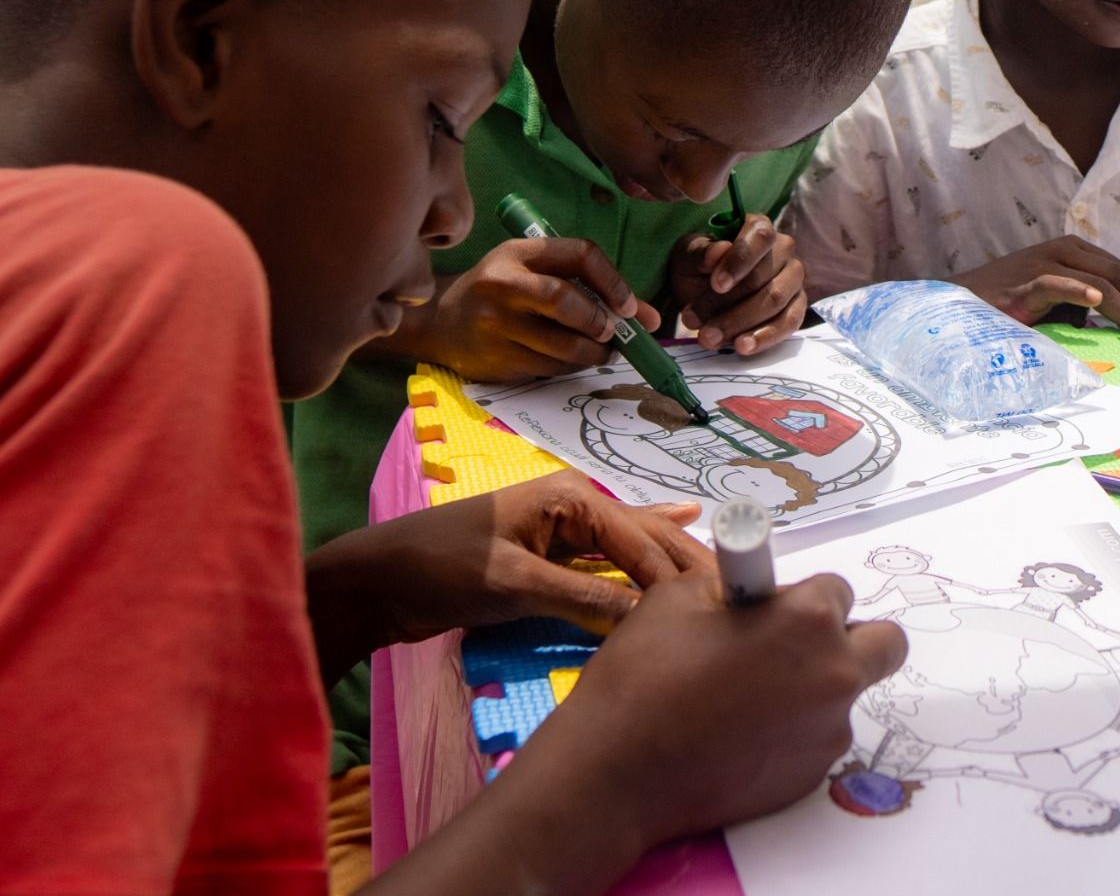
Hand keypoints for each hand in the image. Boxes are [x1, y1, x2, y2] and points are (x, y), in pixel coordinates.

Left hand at [353, 471, 714, 644]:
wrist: (380, 581)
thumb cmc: (441, 567)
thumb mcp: (514, 584)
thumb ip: (583, 600)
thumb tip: (649, 621)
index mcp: (570, 498)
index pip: (640, 539)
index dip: (676, 577)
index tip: (712, 612)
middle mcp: (577, 507)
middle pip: (648, 536)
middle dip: (688, 564)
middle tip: (739, 599)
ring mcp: (566, 532)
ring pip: (636, 549)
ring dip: (672, 566)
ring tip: (722, 584)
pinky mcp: (554, 559)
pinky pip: (614, 562)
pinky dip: (646, 560)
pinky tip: (682, 523)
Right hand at [418, 238, 661, 380]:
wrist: (442, 323)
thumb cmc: (500, 292)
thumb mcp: (532, 271)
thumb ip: (586, 286)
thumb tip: (647, 319)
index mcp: (518, 253)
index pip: (580, 254)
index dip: (613, 281)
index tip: (628, 307)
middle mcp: (503, 285)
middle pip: (565, 300)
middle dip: (599, 322)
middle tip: (613, 334)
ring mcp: (496, 325)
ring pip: (562, 345)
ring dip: (593, 353)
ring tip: (602, 352)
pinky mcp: (496, 360)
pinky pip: (548, 368)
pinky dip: (570, 368)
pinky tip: (570, 361)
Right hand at [518, 568, 906, 849]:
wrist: (618, 770)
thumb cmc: (645, 674)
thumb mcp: (682, 597)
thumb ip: (736, 589)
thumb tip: (755, 599)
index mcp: (808, 619)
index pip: (839, 589)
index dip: (802, 598)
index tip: (774, 611)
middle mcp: (834, 675)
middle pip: (885, 645)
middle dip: (851, 639)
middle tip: (800, 648)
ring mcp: (827, 732)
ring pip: (845, 697)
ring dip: (814, 690)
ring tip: (748, 702)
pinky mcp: (811, 777)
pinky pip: (816, 739)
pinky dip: (793, 734)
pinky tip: (740, 738)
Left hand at [669, 215, 805, 354]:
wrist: (701, 295)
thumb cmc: (696, 269)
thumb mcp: (687, 258)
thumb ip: (700, 253)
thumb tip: (718, 252)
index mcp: (758, 227)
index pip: (760, 237)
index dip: (740, 261)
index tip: (716, 285)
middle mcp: (783, 249)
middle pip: (764, 276)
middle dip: (727, 303)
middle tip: (695, 322)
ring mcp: (793, 279)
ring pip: (775, 301)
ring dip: (739, 322)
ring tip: (709, 338)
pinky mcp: (797, 307)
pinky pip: (788, 323)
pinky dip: (764, 337)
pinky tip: (741, 346)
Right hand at [952, 237, 1119, 344]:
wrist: (964, 301)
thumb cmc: (1011, 302)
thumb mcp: (1057, 298)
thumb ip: (1086, 300)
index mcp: (1073, 250)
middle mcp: (1062, 250)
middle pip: (1118, 274)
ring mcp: (1043, 264)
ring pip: (1098, 283)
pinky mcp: (1024, 283)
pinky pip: (1057, 284)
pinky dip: (1079, 291)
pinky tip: (1096, 303)